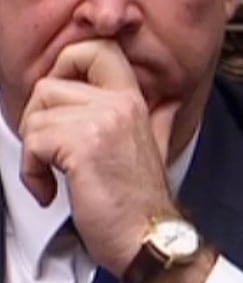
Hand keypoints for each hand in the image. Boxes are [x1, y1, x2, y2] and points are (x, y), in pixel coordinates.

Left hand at [19, 40, 181, 275]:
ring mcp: (103, 121)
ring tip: (51, 174)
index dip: (65, 65)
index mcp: (133, 99)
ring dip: (32, 152)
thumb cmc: (142, 198)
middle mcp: (120, 103)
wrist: (147, 233)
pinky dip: (31, 171)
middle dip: (36, 116)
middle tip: (48, 144)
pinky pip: (33, 141)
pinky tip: (49, 189)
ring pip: (36, 114)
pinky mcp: (83, 144)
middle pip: (51, 82)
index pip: (95, 48)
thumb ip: (160, 117)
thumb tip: (171, 104)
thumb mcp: (157, 145)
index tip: (59, 100)